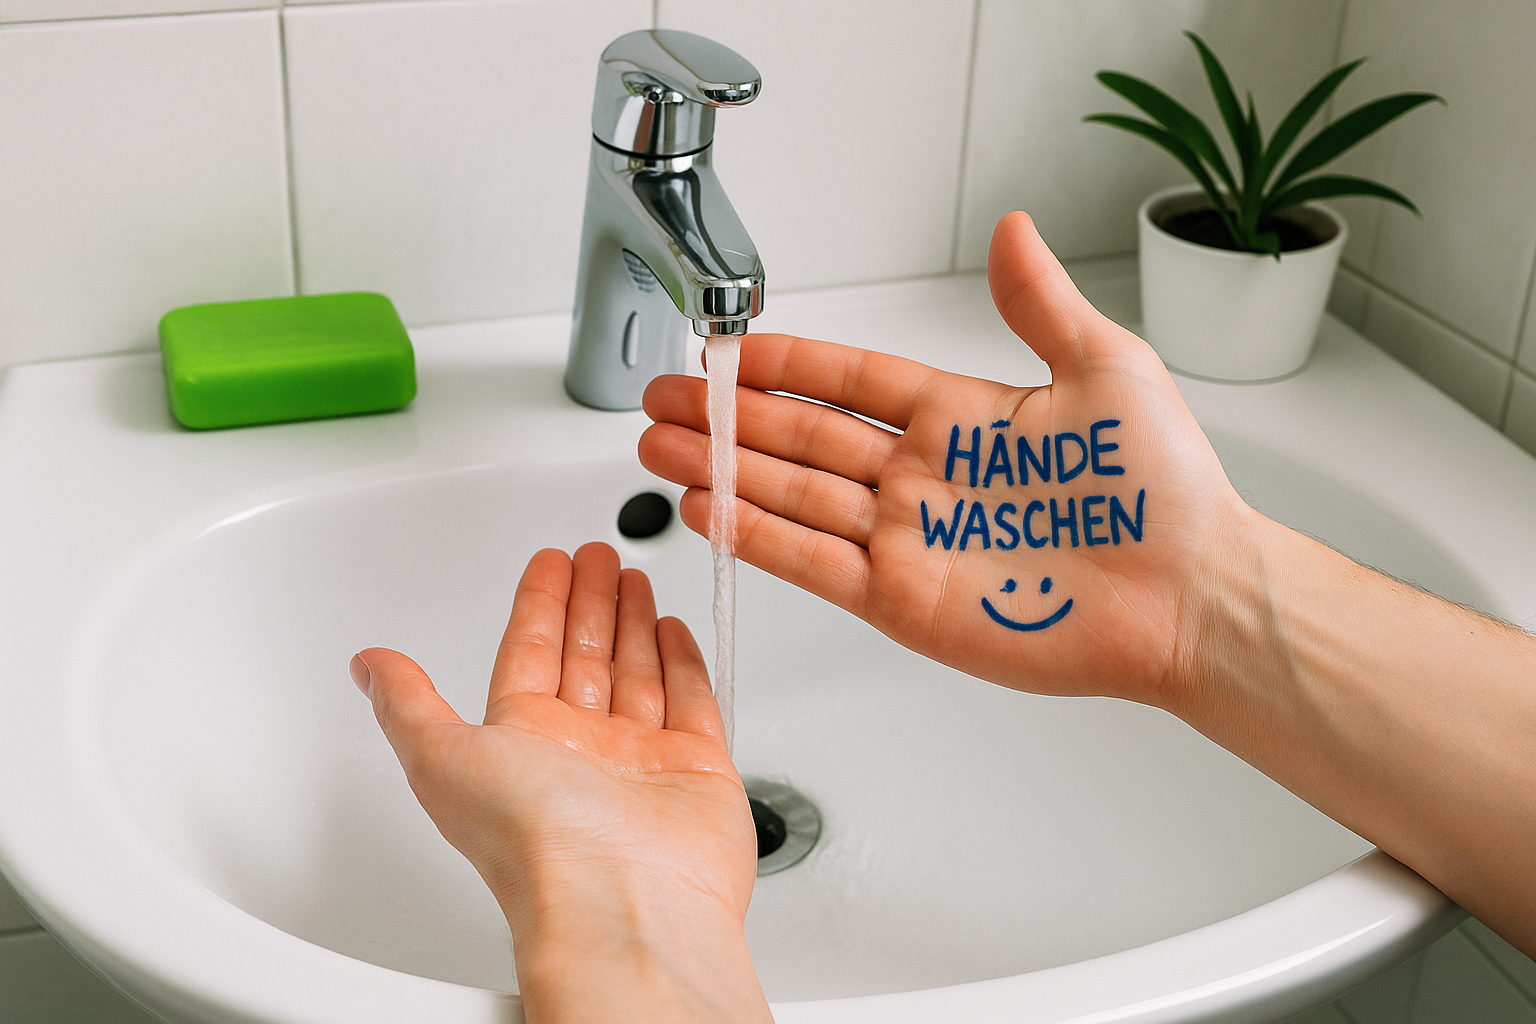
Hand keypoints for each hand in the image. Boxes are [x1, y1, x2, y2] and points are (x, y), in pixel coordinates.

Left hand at [351, 543, 770, 1023]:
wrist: (622, 898)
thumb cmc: (535, 842)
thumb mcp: (442, 757)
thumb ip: (406, 703)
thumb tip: (366, 667)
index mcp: (521, 744)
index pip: (528, 654)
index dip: (539, 603)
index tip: (550, 562)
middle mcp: (580, 752)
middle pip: (584, 655)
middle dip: (589, 601)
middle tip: (597, 553)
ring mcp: (640, 760)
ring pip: (636, 670)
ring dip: (633, 620)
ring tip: (634, 575)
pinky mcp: (697, 769)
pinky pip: (690, 700)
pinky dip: (683, 661)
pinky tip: (674, 628)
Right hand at [639, 212, 1251, 708]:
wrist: (1187, 595)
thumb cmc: (1160, 489)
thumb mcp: (1106, 369)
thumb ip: (1039, 304)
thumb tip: (1012, 228)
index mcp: (959, 417)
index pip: (849, 381)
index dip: (785, 363)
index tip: (729, 346)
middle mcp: (920, 477)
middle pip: (801, 437)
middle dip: (727, 416)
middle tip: (661, 397)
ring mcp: (906, 540)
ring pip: (791, 496)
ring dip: (723, 470)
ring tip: (658, 445)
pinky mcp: (904, 601)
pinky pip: (812, 562)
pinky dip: (756, 538)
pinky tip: (709, 510)